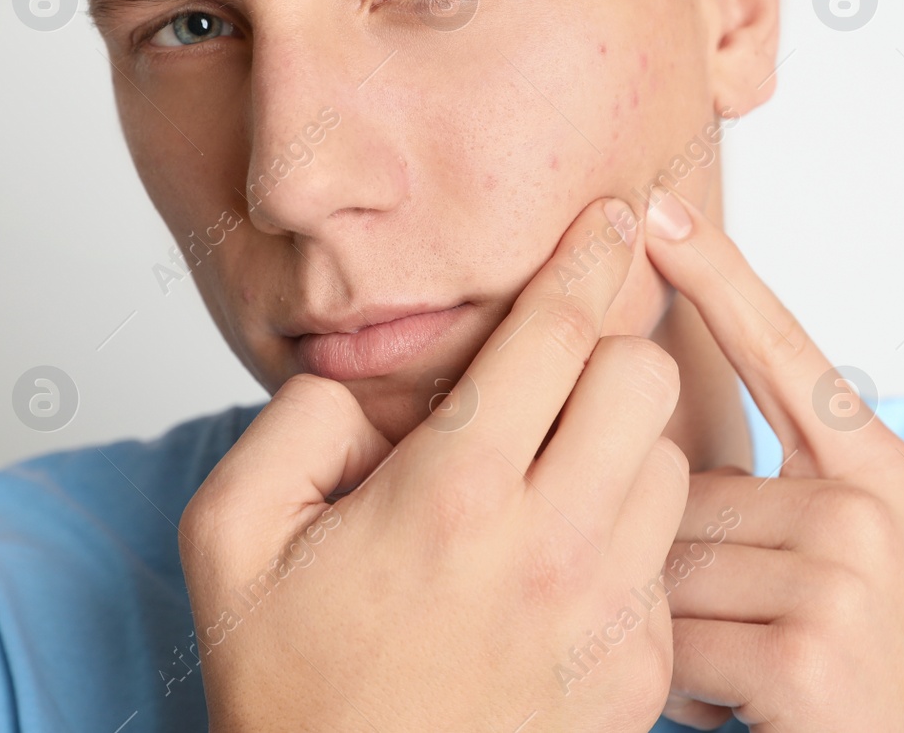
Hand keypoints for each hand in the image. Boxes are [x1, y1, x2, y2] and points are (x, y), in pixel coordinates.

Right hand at [179, 197, 688, 731]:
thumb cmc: (290, 693)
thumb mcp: (230, 541)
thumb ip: (292, 423)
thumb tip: (370, 379)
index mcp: (451, 495)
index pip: (553, 332)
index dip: (583, 257)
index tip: (608, 218)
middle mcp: (550, 548)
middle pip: (643, 379)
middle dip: (607, 355)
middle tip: (559, 379)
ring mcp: (607, 616)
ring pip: (673, 465)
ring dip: (626, 448)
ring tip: (560, 480)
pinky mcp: (638, 674)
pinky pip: (669, 561)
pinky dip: (633, 543)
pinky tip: (567, 570)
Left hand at [643, 187, 903, 732]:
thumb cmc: (868, 663)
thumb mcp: (846, 553)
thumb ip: (772, 490)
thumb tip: (649, 442)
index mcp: (876, 464)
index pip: (778, 348)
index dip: (715, 277)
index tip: (657, 212)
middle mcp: (864, 502)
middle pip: (680, 488)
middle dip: (677, 567)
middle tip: (746, 628)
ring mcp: (840, 570)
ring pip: (664, 566)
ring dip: (678, 630)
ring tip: (750, 667)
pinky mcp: (806, 648)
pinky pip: (671, 641)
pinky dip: (685, 686)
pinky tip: (747, 705)